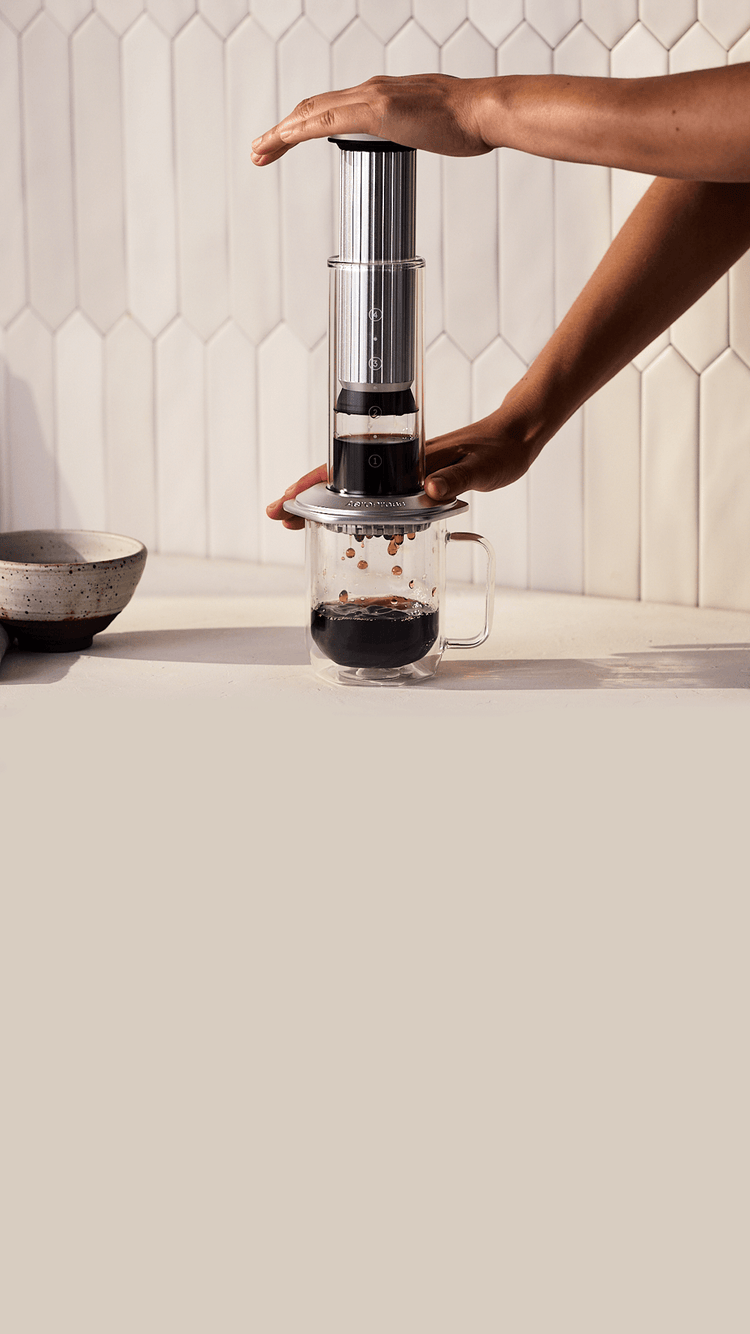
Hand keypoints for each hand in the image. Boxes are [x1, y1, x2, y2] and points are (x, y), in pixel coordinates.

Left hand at [251, 74, 492, 165]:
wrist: (485, 112)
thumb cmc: (466, 123)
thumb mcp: (428, 126)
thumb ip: (411, 129)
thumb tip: (408, 137)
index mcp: (381, 95)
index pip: (330, 107)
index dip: (302, 124)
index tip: (284, 142)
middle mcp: (371, 90)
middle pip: (313, 107)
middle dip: (282, 130)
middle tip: (259, 150)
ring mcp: (373, 98)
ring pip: (312, 112)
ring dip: (282, 132)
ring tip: (260, 151)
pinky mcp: (379, 111)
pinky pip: (329, 120)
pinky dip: (301, 130)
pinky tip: (285, 140)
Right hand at [265, 410, 538, 529]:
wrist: (517, 437)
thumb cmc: (499, 449)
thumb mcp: (482, 466)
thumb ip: (457, 478)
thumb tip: (429, 491)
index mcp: (405, 459)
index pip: (349, 470)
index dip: (314, 486)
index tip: (289, 501)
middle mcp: (399, 466)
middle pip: (341, 482)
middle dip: (307, 499)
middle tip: (281, 519)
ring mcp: (406, 476)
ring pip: (357, 494)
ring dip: (329, 509)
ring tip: (302, 526)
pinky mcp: (418, 485)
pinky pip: (380, 502)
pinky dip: (360, 516)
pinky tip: (360, 534)